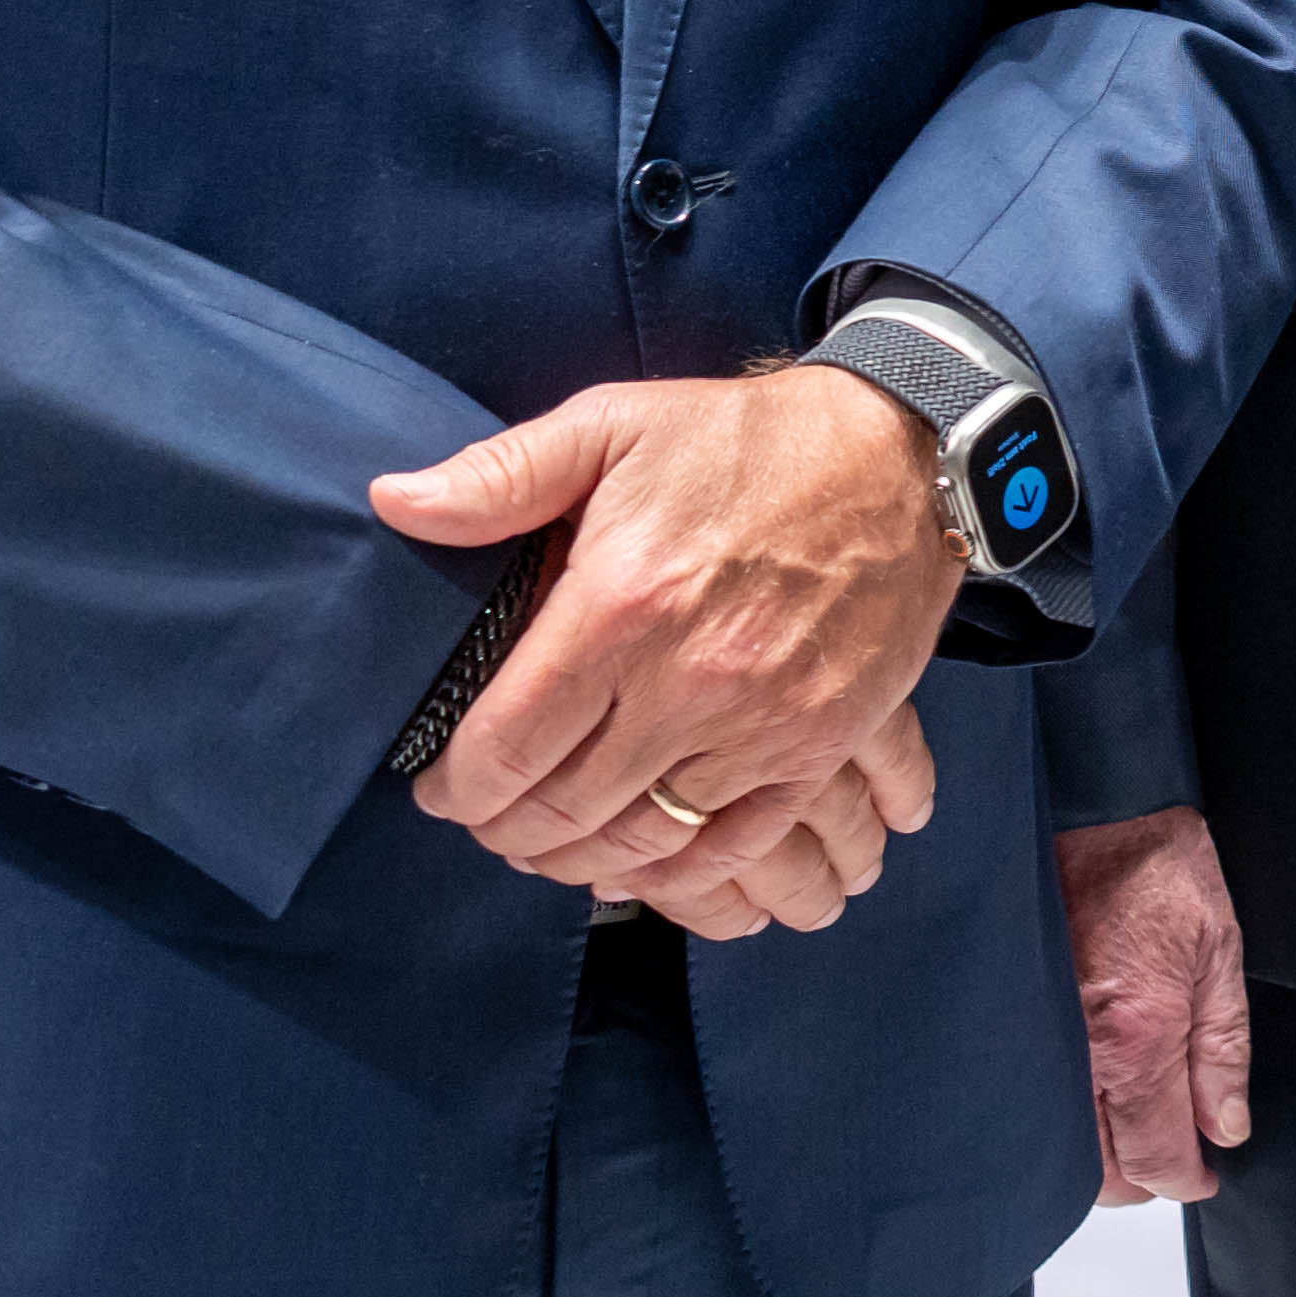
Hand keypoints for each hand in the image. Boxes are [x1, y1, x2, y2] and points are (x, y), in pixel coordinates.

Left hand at [376, 368, 970, 896]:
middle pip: (564, 810)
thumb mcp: (613, 426)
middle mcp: (687, 682)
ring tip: (552, 839)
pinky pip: (735, 845)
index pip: (505, 751)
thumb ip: (499, 476)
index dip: (457, 789)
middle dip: (507, 830)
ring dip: (580, 857)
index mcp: (619, 607)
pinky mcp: (821, 743)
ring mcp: (762, 724)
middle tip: (489, 817)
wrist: (903, 453)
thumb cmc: (746, 442)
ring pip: (642, 840)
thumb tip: (392, 502)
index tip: (442, 787)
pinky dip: (679, 870)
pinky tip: (644, 857)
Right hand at [1059, 805, 1256, 1199]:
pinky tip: (1085, 1108)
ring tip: (1133, 1136)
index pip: (1155, 1156)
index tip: (1202, 1179)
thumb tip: (1226, 1127)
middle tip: (1172, 1160)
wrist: (1094, 817)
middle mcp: (1077, 1053)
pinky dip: (1057, 1121)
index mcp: (1138, 1039)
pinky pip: (1028, 1100)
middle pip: (1097, 1170)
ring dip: (1094, 1158)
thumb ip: (1223, 1052)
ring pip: (1056, 1145)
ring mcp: (1035, 1042)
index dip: (1183, 1181)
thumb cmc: (1162, 874)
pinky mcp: (1011, 1023)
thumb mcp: (1220, 956)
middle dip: (1139, 1181)